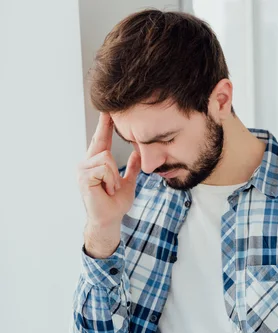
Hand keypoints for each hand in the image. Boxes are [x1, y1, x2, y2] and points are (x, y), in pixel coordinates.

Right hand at [78, 112, 140, 227]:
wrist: (109, 220)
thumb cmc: (115, 203)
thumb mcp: (128, 182)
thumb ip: (132, 167)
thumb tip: (138, 153)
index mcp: (96, 163)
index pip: (100, 139)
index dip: (104, 124)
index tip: (108, 109)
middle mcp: (86, 163)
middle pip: (103, 147)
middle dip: (112, 166)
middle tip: (111, 185)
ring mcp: (82, 170)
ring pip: (106, 159)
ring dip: (114, 177)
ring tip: (110, 189)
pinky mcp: (83, 177)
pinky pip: (104, 169)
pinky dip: (110, 181)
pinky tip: (106, 191)